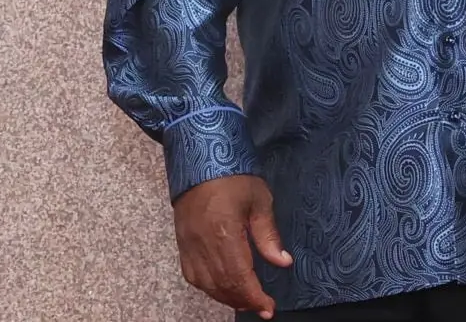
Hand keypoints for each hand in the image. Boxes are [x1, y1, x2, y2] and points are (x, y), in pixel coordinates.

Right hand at [172, 174, 291, 318]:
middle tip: (261, 306)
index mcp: (224, 232)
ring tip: (245, 300)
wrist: (200, 158)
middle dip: (243, 300)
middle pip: (222, 285)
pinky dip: (208, 287)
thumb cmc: (233, 176)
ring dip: (226, 297)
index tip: (269, 307)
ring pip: (206, 284)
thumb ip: (269, 235)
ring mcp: (189, 244)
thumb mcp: (259, 200)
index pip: (240, 277)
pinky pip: (192, 275)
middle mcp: (203, 244)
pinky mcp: (182, 242)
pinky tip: (221, 287)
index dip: (255, 297)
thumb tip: (283, 262)